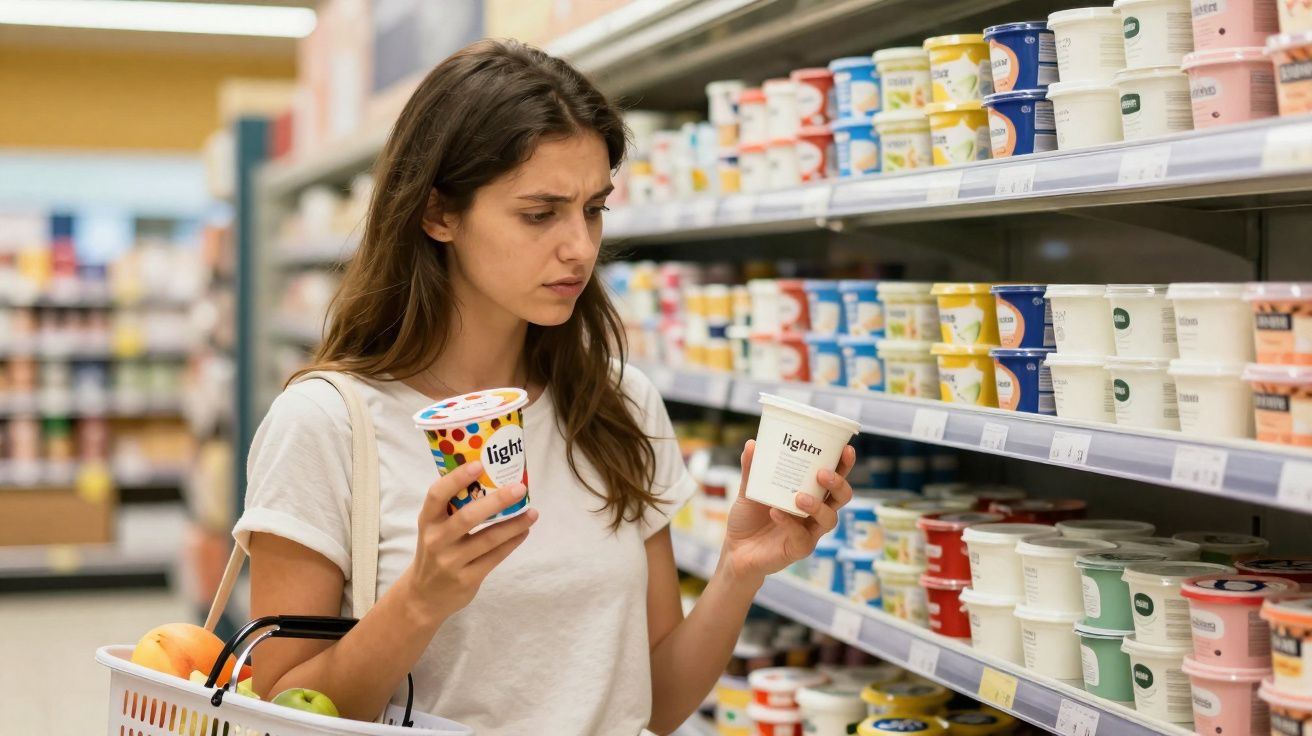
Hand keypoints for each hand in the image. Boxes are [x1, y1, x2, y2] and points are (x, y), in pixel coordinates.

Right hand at [403, 461, 537, 621]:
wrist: (423, 596)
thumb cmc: (435, 551)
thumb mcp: (434, 529)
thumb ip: (452, 508)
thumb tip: (489, 478)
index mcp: (428, 521)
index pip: (437, 495)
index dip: (456, 478)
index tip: (479, 464)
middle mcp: (437, 540)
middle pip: (468, 517)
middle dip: (497, 501)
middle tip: (519, 488)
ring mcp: (451, 562)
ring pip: (488, 539)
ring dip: (514, 524)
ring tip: (532, 512)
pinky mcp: (467, 579)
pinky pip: (495, 557)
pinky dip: (512, 542)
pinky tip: (524, 531)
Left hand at [720, 439, 855, 583]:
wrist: (735, 550)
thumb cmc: (748, 518)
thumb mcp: (748, 490)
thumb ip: (752, 469)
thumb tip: (752, 444)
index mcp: (810, 493)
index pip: (833, 477)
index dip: (843, 465)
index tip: (845, 449)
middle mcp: (815, 512)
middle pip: (841, 497)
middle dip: (838, 483)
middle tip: (822, 474)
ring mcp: (809, 532)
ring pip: (829, 519)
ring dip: (818, 506)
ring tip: (799, 497)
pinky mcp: (799, 549)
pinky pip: (802, 537)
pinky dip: (790, 523)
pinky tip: (776, 513)